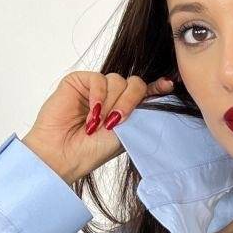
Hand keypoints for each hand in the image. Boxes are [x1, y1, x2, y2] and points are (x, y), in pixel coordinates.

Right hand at [22, 69, 175, 182]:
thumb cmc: (91, 151)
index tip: (169, 85)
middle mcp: (111, 97)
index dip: (157, 87)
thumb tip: (165, 90)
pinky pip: (99, 78)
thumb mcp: (124, 132)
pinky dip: (98, 95)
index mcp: (124, 110)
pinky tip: (92, 112)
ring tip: (98, 123)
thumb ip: (140, 112)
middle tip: (117, 121)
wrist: (63, 155)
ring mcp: (95, 89)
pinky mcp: (78, 82)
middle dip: (130, 102)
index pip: (144, 92)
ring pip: (118, 80)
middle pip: (134, 84)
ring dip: (111, 103)